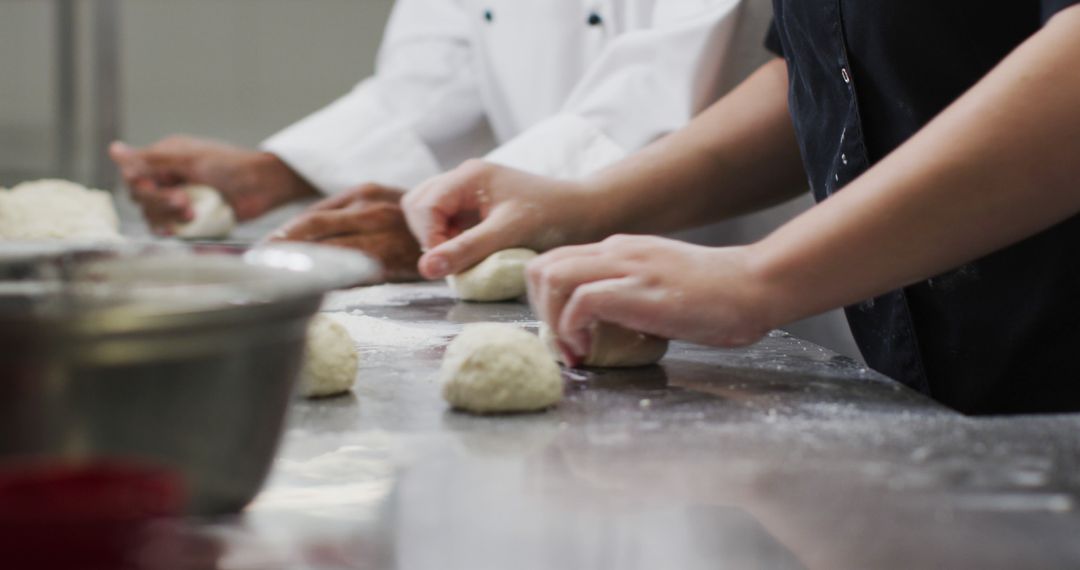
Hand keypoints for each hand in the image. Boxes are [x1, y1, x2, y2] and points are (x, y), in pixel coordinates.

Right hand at [110, 136, 315, 233]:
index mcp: (165, 158)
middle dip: (160, 203)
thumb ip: (149, 159)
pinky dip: (173, 229)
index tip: (159, 188)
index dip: (143, 186)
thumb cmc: (230, 165)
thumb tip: (113, 150)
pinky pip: (171, 228)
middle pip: (142, 198)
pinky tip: (181, 229)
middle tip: (184, 202)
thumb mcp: (188, 158)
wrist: (263, 186)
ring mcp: (181, 198)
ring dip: (168, 216)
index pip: (134, 177)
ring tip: (191, 212)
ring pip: (154, 215)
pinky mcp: (193, 217)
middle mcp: (170, 178)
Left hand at [269, 184, 421, 282]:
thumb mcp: (382, 208)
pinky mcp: (391, 254)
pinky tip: (314, 285)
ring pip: (329, 247)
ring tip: (277, 278)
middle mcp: (370, 205)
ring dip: (300, 263)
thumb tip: (301, 239)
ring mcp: (382, 229)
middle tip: (259, 265)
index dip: (283, 233)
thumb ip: (348, 218)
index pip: (311, 214)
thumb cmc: (415, 228)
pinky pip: (353, 267)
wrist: (463, 230)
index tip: (262, 250)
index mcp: (362, 193)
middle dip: (282, 246)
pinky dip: (331, 276)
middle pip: (312, 226)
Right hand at [402, 160, 598, 278]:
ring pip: (428, 214)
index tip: (447, 265)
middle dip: (429, 236)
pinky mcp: (475, 210)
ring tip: (463, 258)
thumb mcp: (509, 235)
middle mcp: (464, 179)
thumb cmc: (553, 219)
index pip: (423, 205)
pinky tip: (472, 254)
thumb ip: (466, 250)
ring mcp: (468, 194)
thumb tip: (425, 269)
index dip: (429, 238)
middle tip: (454, 261)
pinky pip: (445, 223)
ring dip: (437, 239)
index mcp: (469, 176)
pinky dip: (450, 241)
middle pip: (418, 205)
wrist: (587, 215)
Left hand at [526, 235, 777, 363]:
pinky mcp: (640, 289)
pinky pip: (582, 299)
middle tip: (562, 343)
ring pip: (551, 276)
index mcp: (618, 250)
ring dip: (551, 320)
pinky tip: (588, 350)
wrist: (757, 285)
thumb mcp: (659, 287)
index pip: (554, 262)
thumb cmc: (717, 297)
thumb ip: (628, 297)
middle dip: (538, 311)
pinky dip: (573, 328)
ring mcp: (627, 266)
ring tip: (573, 349)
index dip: (545, 302)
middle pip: (540, 266)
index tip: (563, 335)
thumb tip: (600, 329)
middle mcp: (616, 251)